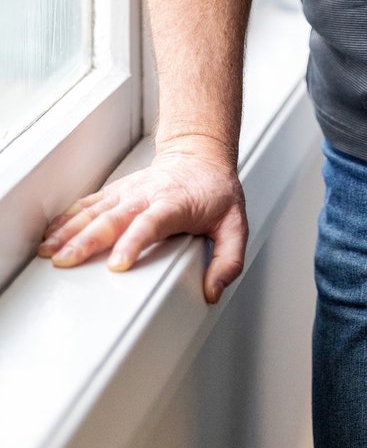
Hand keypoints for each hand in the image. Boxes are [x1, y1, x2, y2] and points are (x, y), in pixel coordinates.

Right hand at [37, 140, 247, 304]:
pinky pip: (89, 204)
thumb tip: (213, 291)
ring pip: (95, 210)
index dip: (133, 242)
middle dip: (87, 240)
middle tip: (65, 261)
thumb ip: (228, 260)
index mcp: (175, 204)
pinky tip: (52, 233)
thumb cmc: (216, 192)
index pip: (151, 223)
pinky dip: (68, 217)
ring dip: (70, 230)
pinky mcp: (118, 191)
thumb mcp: (235, 225)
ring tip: (49, 251)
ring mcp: (130, 192)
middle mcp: (148, 195)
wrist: (201, 156)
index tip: (117, 264)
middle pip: (113, 218)